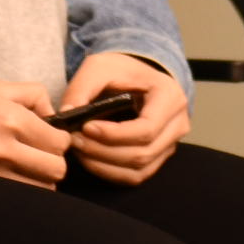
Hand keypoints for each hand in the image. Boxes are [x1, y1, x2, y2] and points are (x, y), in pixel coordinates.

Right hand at [0, 76, 75, 187]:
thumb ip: (32, 96)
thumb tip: (53, 116)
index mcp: (10, 119)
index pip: (59, 143)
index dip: (60, 140)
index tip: (49, 138)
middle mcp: (3, 150)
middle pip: (55, 171)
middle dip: (52, 162)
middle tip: (38, 154)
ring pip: (39, 191)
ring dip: (37, 180)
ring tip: (22, 167)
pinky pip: (13, 198)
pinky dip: (18, 192)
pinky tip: (8, 178)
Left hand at [57, 49, 186, 185]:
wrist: (137, 77)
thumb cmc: (121, 70)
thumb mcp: (100, 67)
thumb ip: (81, 88)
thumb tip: (66, 114)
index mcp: (170, 97)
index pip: (147, 128)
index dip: (114, 135)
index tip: (85, 127)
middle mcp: (177, 125)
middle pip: (142, 153)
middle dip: (103, 151)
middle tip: (74, 140)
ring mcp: (170, 145)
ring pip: (138, 170)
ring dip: (103, 165)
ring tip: (79, 149)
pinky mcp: (158, 158)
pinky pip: (135, 176)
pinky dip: (109, 172)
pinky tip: (90, 159)